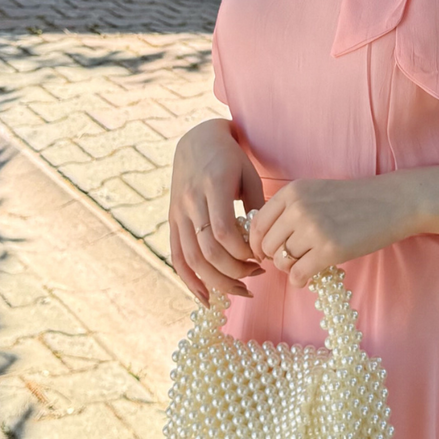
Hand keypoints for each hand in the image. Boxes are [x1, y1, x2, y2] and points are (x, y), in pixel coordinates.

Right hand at [167, 120, 266, 303]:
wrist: (197, 140)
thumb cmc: (231, 158)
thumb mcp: (249, 174)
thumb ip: (257, 207)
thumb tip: (266, 243)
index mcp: (211, 187)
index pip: (223, 232)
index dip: (243, 252)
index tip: (262, 256)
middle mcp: (190, 202)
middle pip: (207, 251)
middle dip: (234, 272)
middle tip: (258, 275)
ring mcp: (178, 213)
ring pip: (192, 259)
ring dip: (217, 282)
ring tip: (242, 292)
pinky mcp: (172, 221)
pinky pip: (176, 257)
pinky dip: (189, 281)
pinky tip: (206, 298)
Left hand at [246, 170, 438, 286]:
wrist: (392, 202)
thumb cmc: (354, 200)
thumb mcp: (315, 193)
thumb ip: (289, 210)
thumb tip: (262, 241)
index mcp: (292, 192)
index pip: (257, 223)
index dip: (258, 242)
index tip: (267, 251)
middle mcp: (298, 208)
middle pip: (266, 244)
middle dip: (274, 257)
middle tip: (290, 260)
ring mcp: (313, 229)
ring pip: (281, 260)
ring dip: (289, 268)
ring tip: (304, 265)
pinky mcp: (329, 250)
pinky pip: (298, 274)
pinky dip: (299, 280)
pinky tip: (308, 277)